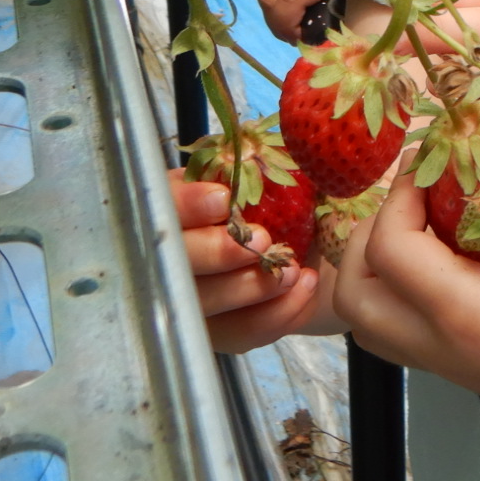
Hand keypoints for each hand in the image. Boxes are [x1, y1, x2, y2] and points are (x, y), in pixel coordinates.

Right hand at [172, 170, 326, 352]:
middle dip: (214, 252)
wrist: (320, 247)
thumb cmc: (292, 199)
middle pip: (169, 262)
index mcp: (174, 201)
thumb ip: (261, 162)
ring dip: (247, 288)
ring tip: (291, 271)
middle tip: (261, 240)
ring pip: (202, 303)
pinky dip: (274, 313)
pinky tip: (303, 287)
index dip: (184, 204)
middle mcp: (169, 252)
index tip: (222, 199)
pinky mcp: (218, 332)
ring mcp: (190, 298)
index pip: (159, 204)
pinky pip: (238, 332)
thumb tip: (255, 148)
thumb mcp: (278, 173)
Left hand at [335, 120, 479, 438]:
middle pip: (354, 297)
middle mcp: (443, 347)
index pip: (387, 247)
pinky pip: (407, 335)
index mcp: (461, 312)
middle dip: (367, 238)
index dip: (397, 195)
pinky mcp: (474, 375)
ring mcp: (455, 368)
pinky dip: (406, 295)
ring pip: (373, 325)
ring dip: (380, 272)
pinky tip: (460, 261)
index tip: (434, 162)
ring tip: (426, 229)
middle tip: (414, 200)